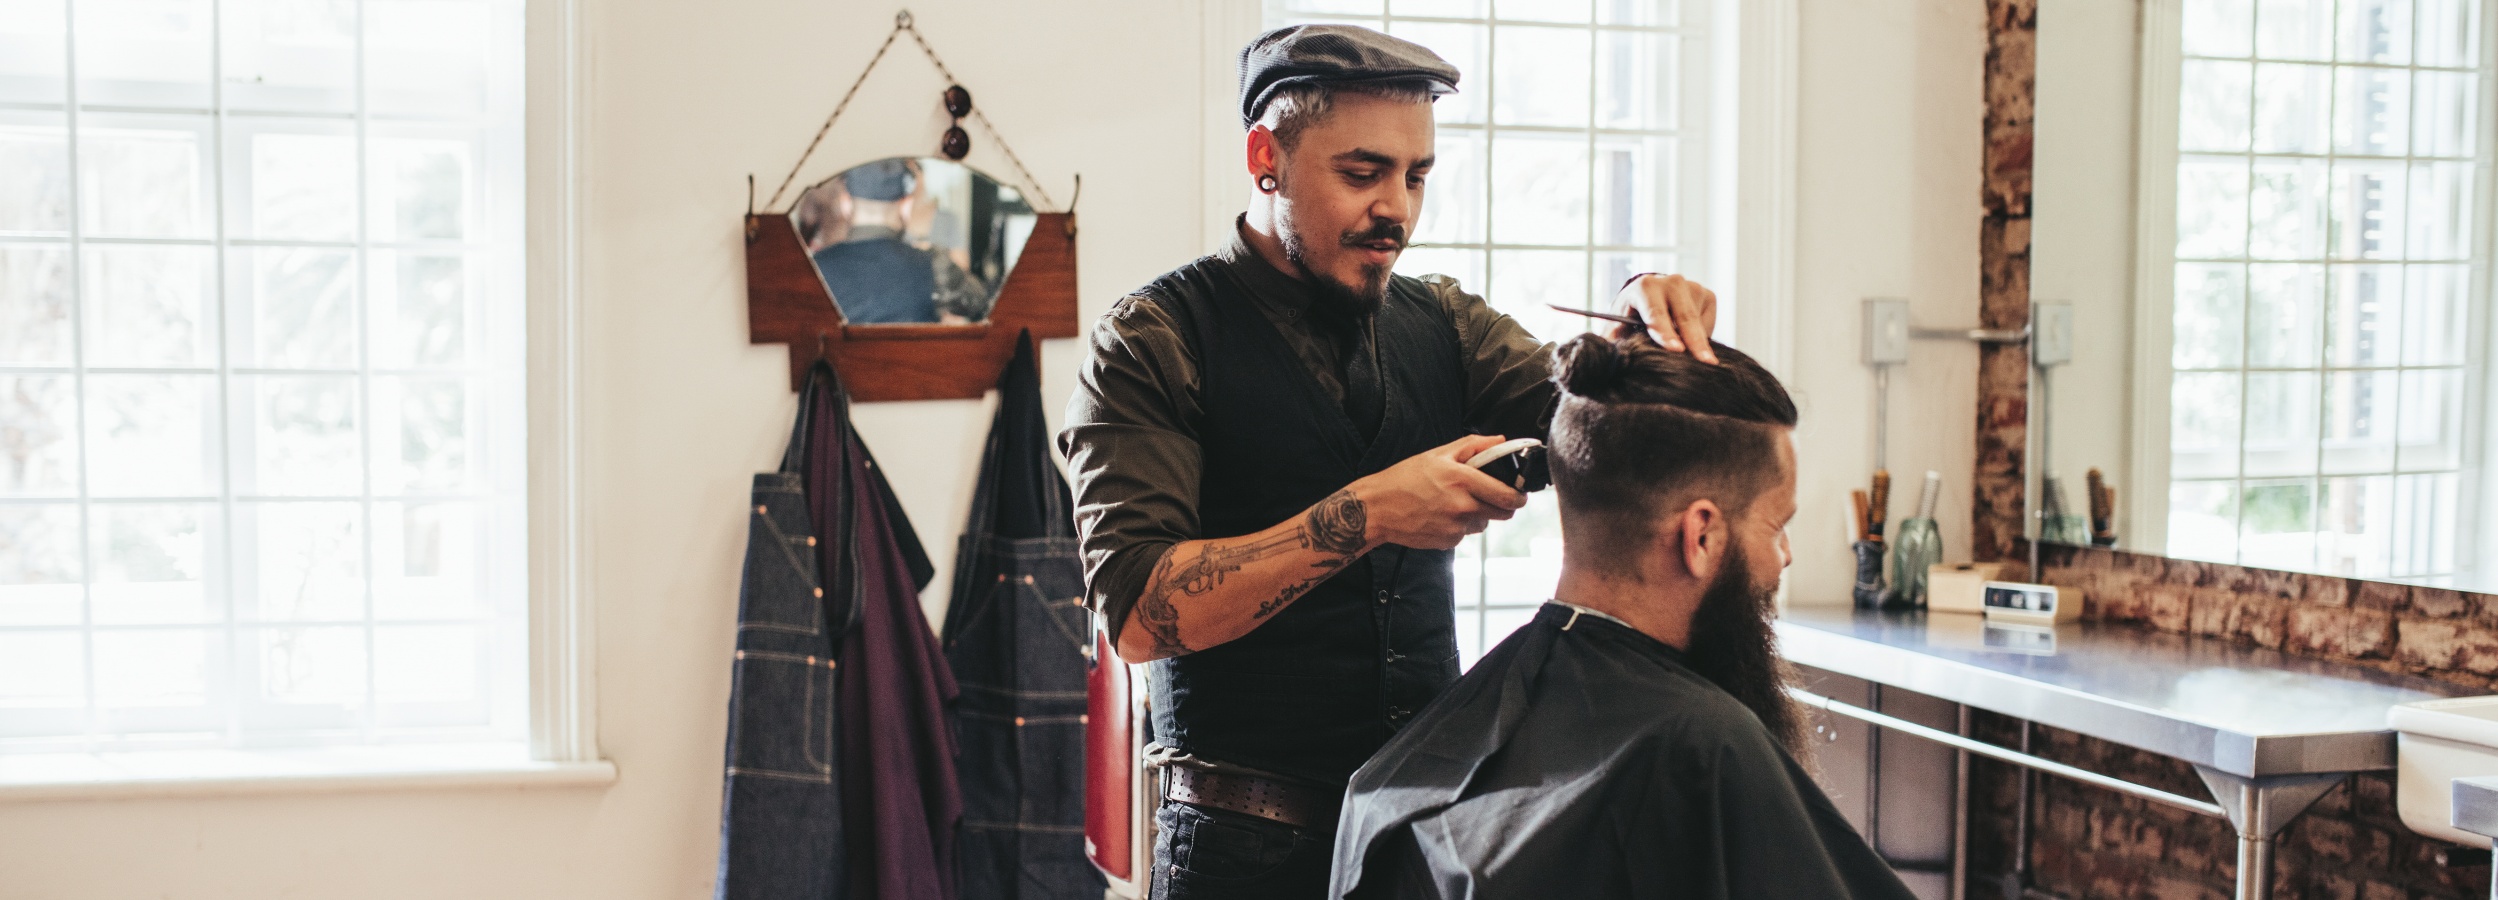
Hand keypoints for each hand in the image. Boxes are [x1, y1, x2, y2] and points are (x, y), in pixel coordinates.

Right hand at [1346, 435, 1529, 550]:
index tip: (1519, 493)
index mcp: (1463, 480)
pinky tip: (1440, 515)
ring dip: (1477, 515)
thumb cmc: (1404, 479)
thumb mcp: (1438, 454)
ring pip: (1483, 523)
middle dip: (1501, 505)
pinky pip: (1465, 534)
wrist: (1377, 508)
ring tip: (1453, 503)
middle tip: (1490, 497)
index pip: (1507, 494)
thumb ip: (1473, 446)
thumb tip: (1500, 441)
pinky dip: (1458, 526)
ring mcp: (1456, 526)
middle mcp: (1463, 506)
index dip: (1518, 495)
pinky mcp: (1448, 541)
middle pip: (1503, 513)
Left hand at [1615, 273, 1719, 363]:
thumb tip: (1614, 358)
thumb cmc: (1629, 320)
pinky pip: (1708, 323)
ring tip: (1696, 361)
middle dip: (1694, 340)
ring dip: (1698, 343)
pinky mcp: (1707, 296)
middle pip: (1684, 315)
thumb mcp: (1617, 329)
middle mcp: (1671, 282)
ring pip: (1698, 321)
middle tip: (1705, 362)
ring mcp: (1692, 287)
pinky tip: (1690, 341)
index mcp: (1645, 288)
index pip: (1656, 312)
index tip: (1676, 349)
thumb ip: (1615, 341)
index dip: (1665, 332)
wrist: (1646, 301)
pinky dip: (1703, 337)